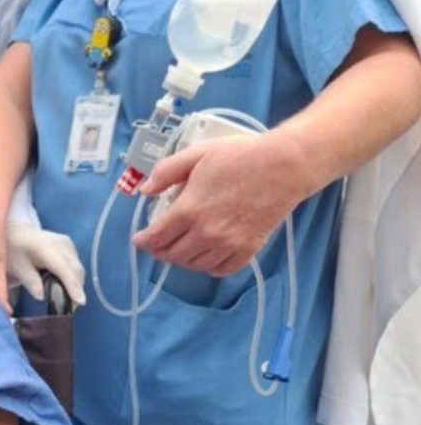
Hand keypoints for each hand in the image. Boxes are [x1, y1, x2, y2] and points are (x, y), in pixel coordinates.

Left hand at [6, 221, 85, 306]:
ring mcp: (68, 244)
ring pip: (78, 269)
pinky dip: (74, 279)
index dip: (73, 285)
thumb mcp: (17, 266)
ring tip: (68, 303)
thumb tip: (41, 295)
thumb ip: (29, 280)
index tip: (80, 301)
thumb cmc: (14, 250)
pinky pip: (76, 266)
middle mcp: (61, 244)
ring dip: (76, 286)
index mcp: (46, 247)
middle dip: (76, 290)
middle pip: (76, 270)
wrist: (17, 233)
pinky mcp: (70, 247)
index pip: (64, 268)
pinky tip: (67, 290)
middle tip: (69, 309)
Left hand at [133, 133, 312, 275]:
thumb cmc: (240, 156)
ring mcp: (228, 244)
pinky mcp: (247, 249)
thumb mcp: (196, 154)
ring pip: (194, 265)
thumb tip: (145, 190)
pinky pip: (221, 270)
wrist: (284, 166)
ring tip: (180, 247)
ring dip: (182, 259)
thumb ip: (166, 172)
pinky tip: (205, 255)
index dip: (143, 241)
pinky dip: (208, 266)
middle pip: (172, 255)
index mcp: (189, 210)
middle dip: (160, 250)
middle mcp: (206, 233)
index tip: (139, 239)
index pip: (156, 237)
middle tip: (158, 242)